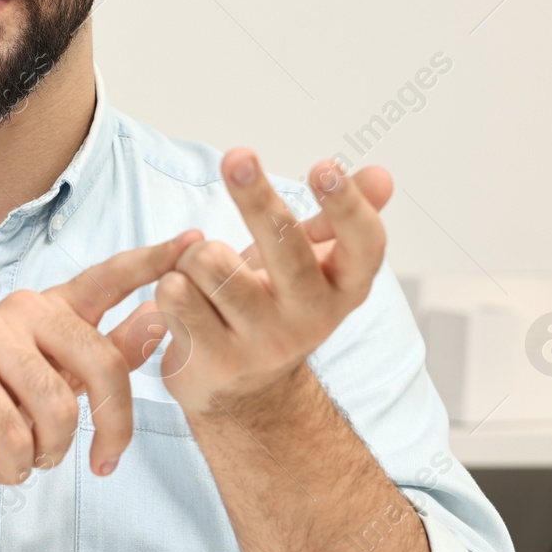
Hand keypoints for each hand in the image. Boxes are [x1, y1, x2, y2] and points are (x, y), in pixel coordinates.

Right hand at [0, 231, 204, 485]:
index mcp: (50, 309)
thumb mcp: (50, 379)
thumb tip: (159, 320)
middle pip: (103, 365)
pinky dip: (16, 465)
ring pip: (59, 409)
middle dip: (113, 427)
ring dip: (50, 453)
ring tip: (28, 460)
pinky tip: (0, 469)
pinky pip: (16, 433)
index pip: (108, 278)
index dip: (153, 261)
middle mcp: (23, 311)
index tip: (196, 239)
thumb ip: (103, 352)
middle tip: (102, 464)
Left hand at [148, 151, 391, 418]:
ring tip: (201, 273)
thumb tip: (382, 174)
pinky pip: (175, 292)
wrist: (244, 395)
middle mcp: (310, 319)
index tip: (324, 166)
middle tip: (238, 156)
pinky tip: (181, 300)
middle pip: (282, 245)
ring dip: (194, 254)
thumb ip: (340, 219)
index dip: (347, 206)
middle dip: (254, 195)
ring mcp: (262, 343)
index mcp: (343, 289)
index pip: (362, 244)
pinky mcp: (215, 361)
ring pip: (210, 261)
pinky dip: (169, 283)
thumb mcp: (313, 266)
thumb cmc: (274, 308)